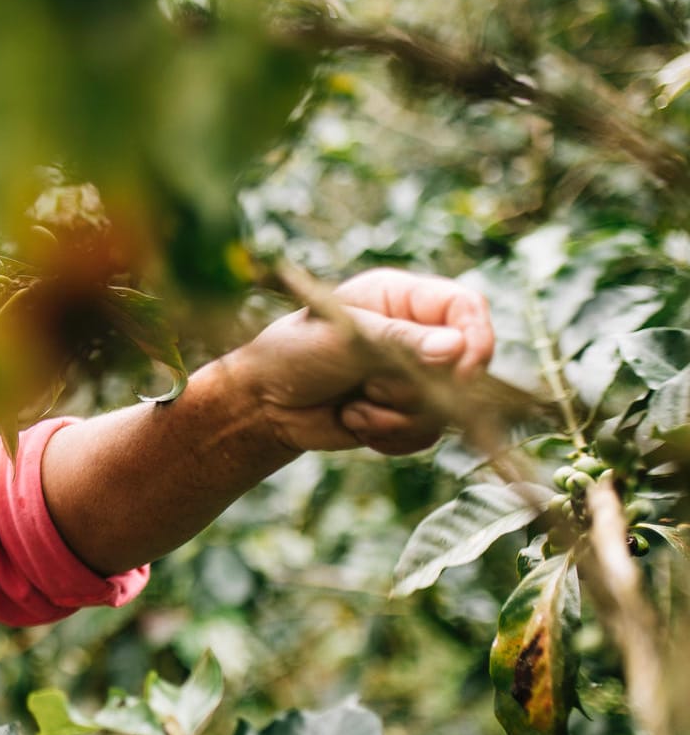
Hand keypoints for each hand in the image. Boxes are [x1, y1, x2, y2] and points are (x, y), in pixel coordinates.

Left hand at [228, 268, 494, 454]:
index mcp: (403, 299)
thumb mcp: (346, 340)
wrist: (262, 403)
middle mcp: (417, 335)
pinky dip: (388, 435)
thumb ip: (401, 343)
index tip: (461, 373)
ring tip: (352, 405)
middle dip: (414, 388)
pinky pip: (425, 434)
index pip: (465, 308)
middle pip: (462, 366)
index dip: (474, 339)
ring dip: (394, 415)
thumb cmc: (294, 354)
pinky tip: (353, 421)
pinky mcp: (405, 414)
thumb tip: (456, 349)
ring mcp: (414, 377)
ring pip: (444, 407)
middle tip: (369, 386)